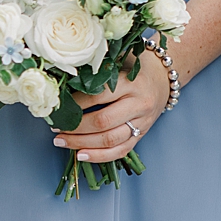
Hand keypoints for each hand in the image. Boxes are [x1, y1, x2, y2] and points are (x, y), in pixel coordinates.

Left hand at [51, 48, 170, 163]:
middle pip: (103, 122)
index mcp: (131, 83)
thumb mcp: (118, 64)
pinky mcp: (142, 135)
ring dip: (82, 144)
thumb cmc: (135, 69)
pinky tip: (81, 155)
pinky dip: (99, 156)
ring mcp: (142, 123)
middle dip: (76, 128)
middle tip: (56, 128)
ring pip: (110, 140)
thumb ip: (96, 74)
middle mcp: (138, 104)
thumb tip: (62, 87)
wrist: (163, 78)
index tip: (58, 107)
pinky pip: (120, 151)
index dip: (75, 104)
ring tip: (62, 142)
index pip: (98, 96)